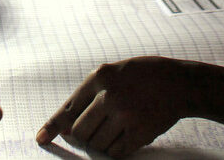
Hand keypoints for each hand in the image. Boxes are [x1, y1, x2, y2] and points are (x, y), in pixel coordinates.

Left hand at [36, 56, 202, 157]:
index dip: (52, 126)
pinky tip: (127, 136)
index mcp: (100, 77)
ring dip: (102, 143)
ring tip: (117, 128)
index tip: (42, 138)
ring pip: (97, 145)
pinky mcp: (139, 133)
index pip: (68, 108)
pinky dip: (117, 150)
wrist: (181, 83)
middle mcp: (109, 96)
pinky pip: (115, 153)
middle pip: (79, 132)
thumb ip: (91, 94)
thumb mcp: (115, 72)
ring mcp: (125, 116)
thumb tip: (67, 127)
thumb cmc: (145, 76)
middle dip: (84, 136)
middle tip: (98, 129)